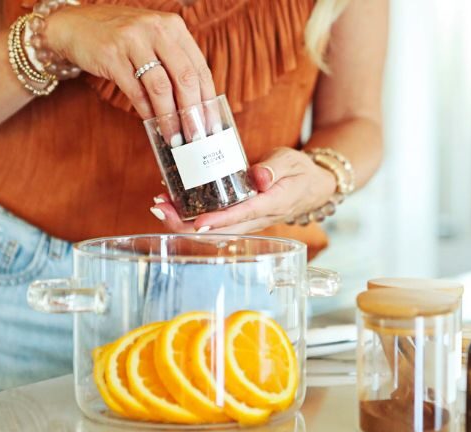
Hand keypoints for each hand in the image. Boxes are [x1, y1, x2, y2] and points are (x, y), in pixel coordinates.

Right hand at [45, 5, 214, 120]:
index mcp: (174, 28)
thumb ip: (175, 67)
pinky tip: (153, 125)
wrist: (75, 26)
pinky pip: (136, 91)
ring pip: (161, 88)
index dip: (208, 102)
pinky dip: (147, 112)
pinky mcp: (112, 55)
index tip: (211, 126)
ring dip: (170, 118)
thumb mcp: (154, 43)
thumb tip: (194, 110)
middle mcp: (157, 30)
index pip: (200, 69)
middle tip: (196, 137)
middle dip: (193, 114)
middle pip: (185, 79)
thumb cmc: (122, 41)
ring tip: (175, 137)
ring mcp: (133, 40)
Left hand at [150, 147, 336, 233]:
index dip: (219, 221)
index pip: (243, 215)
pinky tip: (174, 202)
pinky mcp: (240, 217)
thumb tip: (258, 177)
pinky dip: (191, 216)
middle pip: (220, 231)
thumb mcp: (292, 161)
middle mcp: (256, 219)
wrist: (310, 189)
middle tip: (160, 209)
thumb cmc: (300, 172)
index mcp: (271, 204)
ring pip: (213, 230)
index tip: (197, 223)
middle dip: (186, 225)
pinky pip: (215, 222)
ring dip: (184, 222)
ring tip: (159, 206)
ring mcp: (247, 221)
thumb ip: (275, 168)